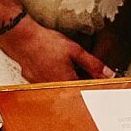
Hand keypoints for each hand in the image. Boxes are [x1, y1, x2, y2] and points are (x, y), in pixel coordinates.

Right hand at [0, 18, 114, 83]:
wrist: (22, 39)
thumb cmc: (46, 43)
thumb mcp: (75, 50)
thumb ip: (93, 64)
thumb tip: (108, 74)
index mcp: (67, 82)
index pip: (87, 90)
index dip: (95, 84)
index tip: (99, 78)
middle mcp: (54, 89)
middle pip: (74, 90)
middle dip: (81, 80)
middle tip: (78, 67)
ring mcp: (43, 87)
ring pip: (61, 88)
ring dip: (66, 79)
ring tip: (62, 63)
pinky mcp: (34, 83)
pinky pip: (49, 84)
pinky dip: (53, 77)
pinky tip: (52, 65)